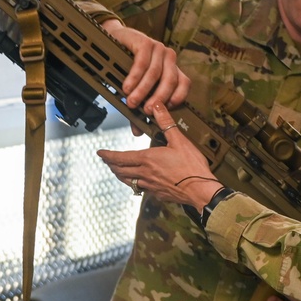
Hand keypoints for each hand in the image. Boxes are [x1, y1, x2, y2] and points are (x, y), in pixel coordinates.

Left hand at [97, 102, 218, 208]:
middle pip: (120, 170)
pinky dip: (134, 184)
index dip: (108, 155)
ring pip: (128, 181)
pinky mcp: (158, 194)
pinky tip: (138, 183)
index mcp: (147, 159)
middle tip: (106, 161)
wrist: (201, 191)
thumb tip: (157, 106)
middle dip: (111, 164)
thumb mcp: (179, 140)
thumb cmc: (192, 167)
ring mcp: (150, 186)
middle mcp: (145, 174)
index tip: (100, 153)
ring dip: (120, 175)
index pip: (120, 157)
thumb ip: (166, 123)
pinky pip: (141, 189)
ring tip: (117, 171)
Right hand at [102, 20, 189, 114]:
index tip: (166, 111)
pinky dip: (134, 77)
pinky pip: (142, 62)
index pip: (184, 84)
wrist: (113, 40)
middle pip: (170, 80)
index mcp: (172, 68)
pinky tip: (127, 87)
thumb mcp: (136, 86)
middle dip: (159, 98)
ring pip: (155, 73)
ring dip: (143, 90)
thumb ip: (139, 106)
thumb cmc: (126, 65)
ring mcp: (158, 48)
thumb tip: (137, 131)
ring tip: (131, 101)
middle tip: (147, 111)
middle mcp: (169, 58)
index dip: (178, 98)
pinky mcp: (145, 42)